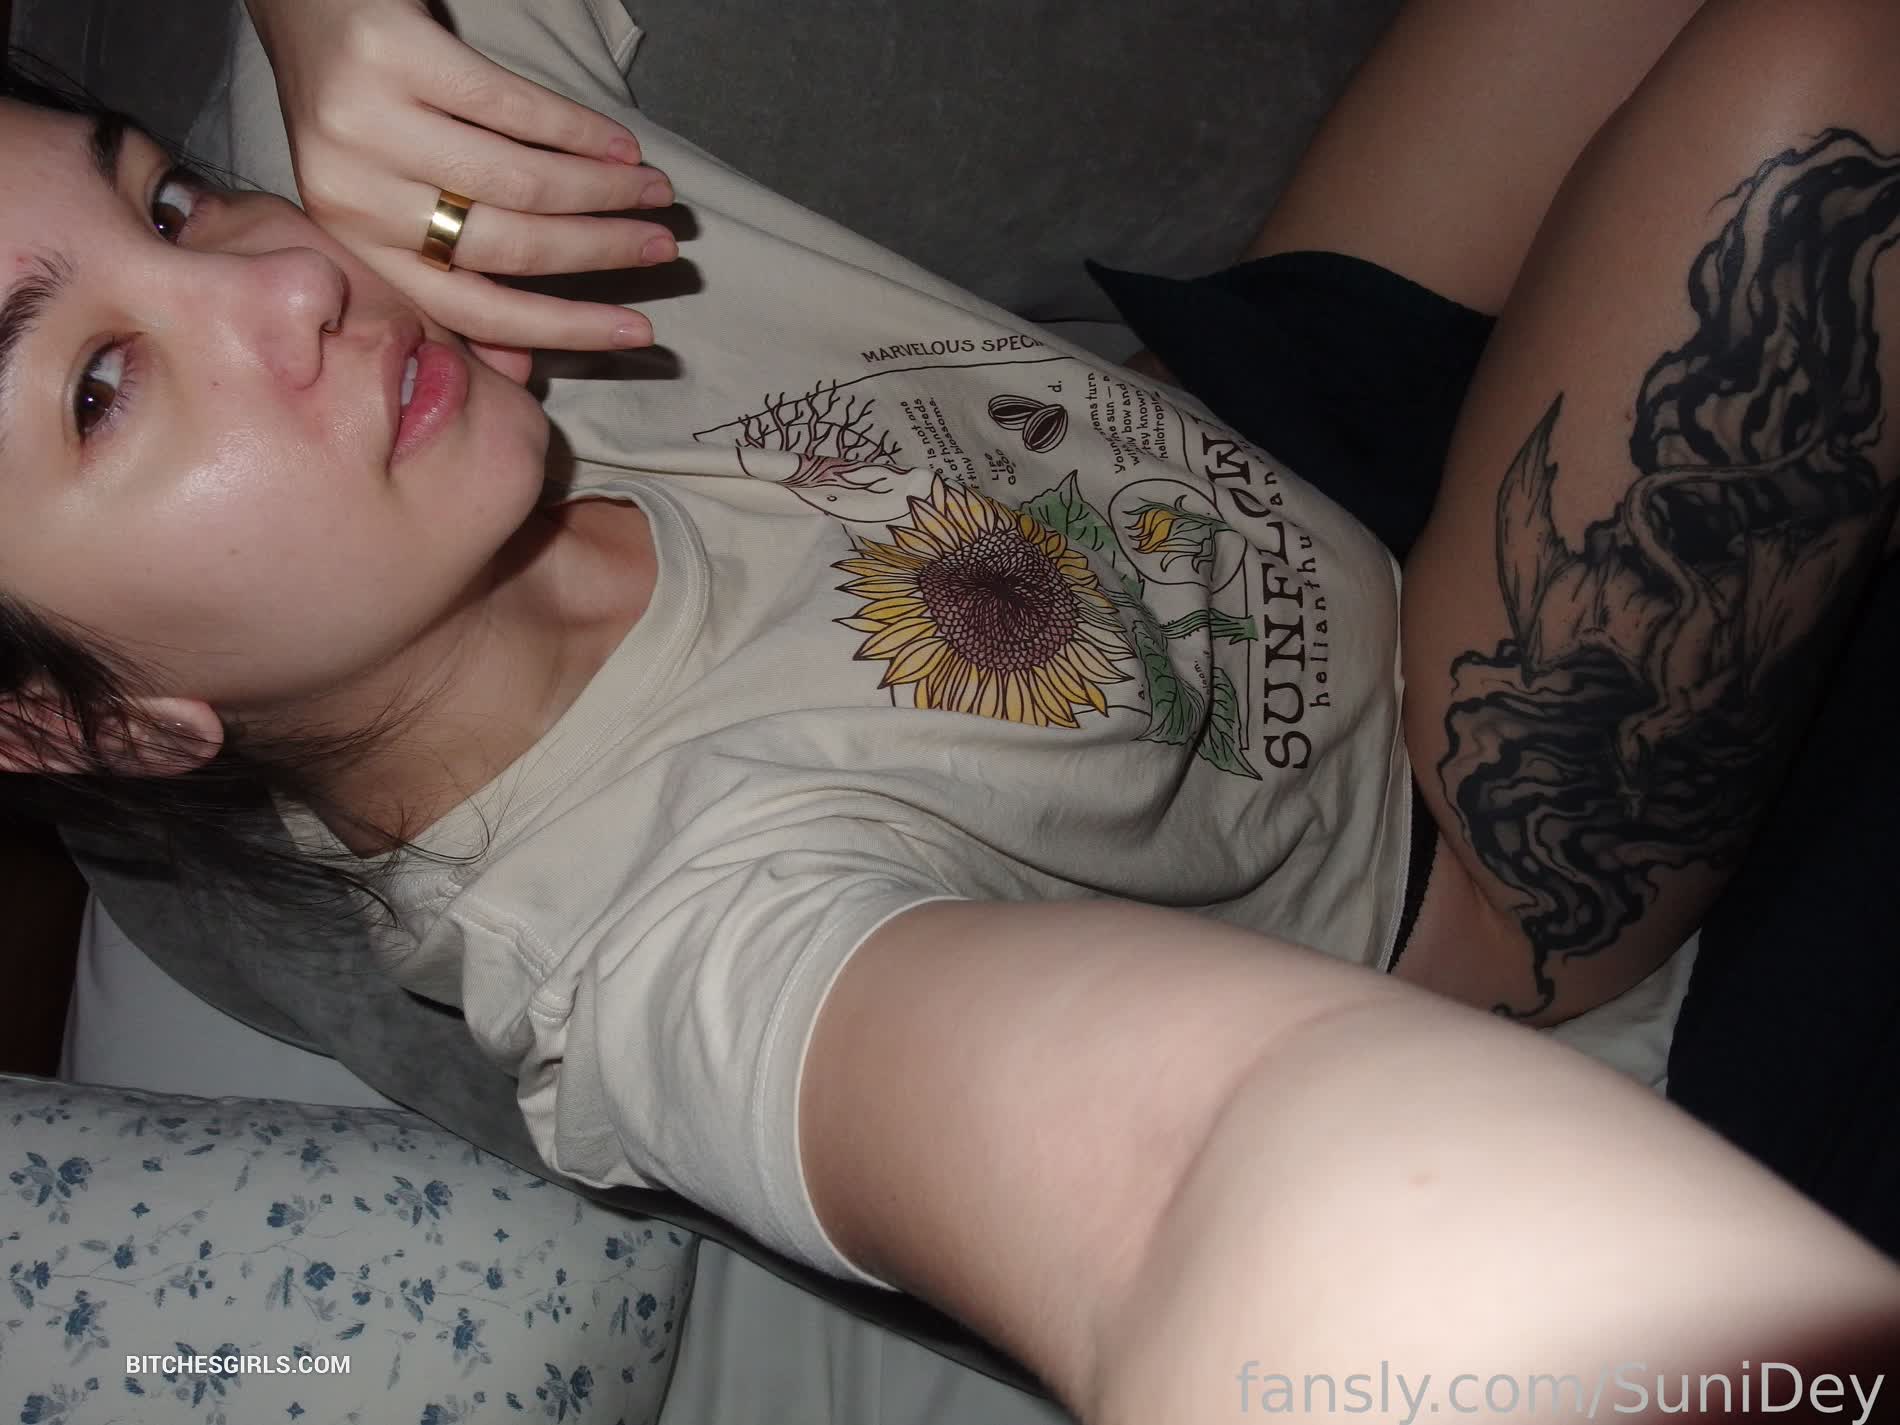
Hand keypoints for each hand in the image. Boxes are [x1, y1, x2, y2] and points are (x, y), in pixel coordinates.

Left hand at [244, 0, 676, 354]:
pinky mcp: (389, 53)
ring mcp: (363, 121)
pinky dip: (580, 131)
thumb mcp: (397, 203)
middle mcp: (348, 192)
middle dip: (603, 252)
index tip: (638, 331)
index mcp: (354, 243)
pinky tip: (621, 145)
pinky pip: (512, 107)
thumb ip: (449, 281)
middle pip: (507, 246)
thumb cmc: (370, 110)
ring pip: (519, 180)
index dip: (566, 327)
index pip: (473, 309)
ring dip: (605, 191)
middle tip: (663, 247)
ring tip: (655, 193)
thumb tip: (525, 368)